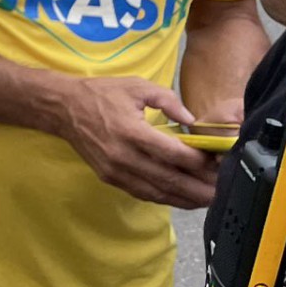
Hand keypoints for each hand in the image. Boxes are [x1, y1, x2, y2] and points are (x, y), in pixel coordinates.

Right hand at [50, 75, 220, 208]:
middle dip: (200, 189)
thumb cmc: (101, 94)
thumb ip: (167, 100)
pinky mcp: (110, 178)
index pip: (174, 154)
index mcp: (132, 131)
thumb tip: (190, 120)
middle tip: (222, 191)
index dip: (199, 162)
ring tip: (208, 200)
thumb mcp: (136, 86)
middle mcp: (124, 156)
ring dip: (186, 200)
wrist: (64, 108)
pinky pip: (144, 193)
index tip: (216, 162)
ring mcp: (116, 171)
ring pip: (158, 193)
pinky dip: (166, 199)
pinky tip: (182, 199)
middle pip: (170, 180)